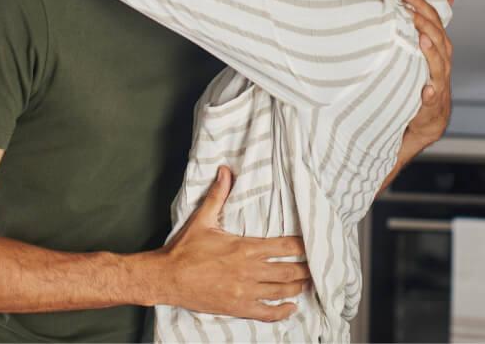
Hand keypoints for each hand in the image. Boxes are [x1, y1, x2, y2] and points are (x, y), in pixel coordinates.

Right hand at [159, 166, 308, 321]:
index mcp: (244, 248)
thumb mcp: (203, 219)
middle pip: (288, 272)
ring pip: (281, 292)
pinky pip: (266, 313)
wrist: (168, 278)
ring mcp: (244, 292)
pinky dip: (282, 312)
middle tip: (316, 266)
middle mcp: (249, 271)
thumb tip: (225, 171)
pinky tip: (290, 308)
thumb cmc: (185, 249)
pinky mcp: (237, 307)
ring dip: (298, 288)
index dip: (301, 246)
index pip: (283, 247)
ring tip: (307, 283)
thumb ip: (218, 195)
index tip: (311, 244)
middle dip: (305, 269)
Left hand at [401, 0, 453, 151]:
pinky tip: (427, 90)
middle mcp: (442, 65)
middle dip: (425, 21)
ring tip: (423, 39)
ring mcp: (439, 86)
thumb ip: (424, 28)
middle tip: (409, 7)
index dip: (423, 6)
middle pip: (438, 39)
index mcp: (439, 51)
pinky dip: (430, 95)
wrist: (425, 121)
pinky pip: (432, 100)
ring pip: (439, 66)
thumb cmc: (422, 81)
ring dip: (432, 53)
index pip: (434, 23)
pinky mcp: (432, 108)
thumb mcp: (421, 53)